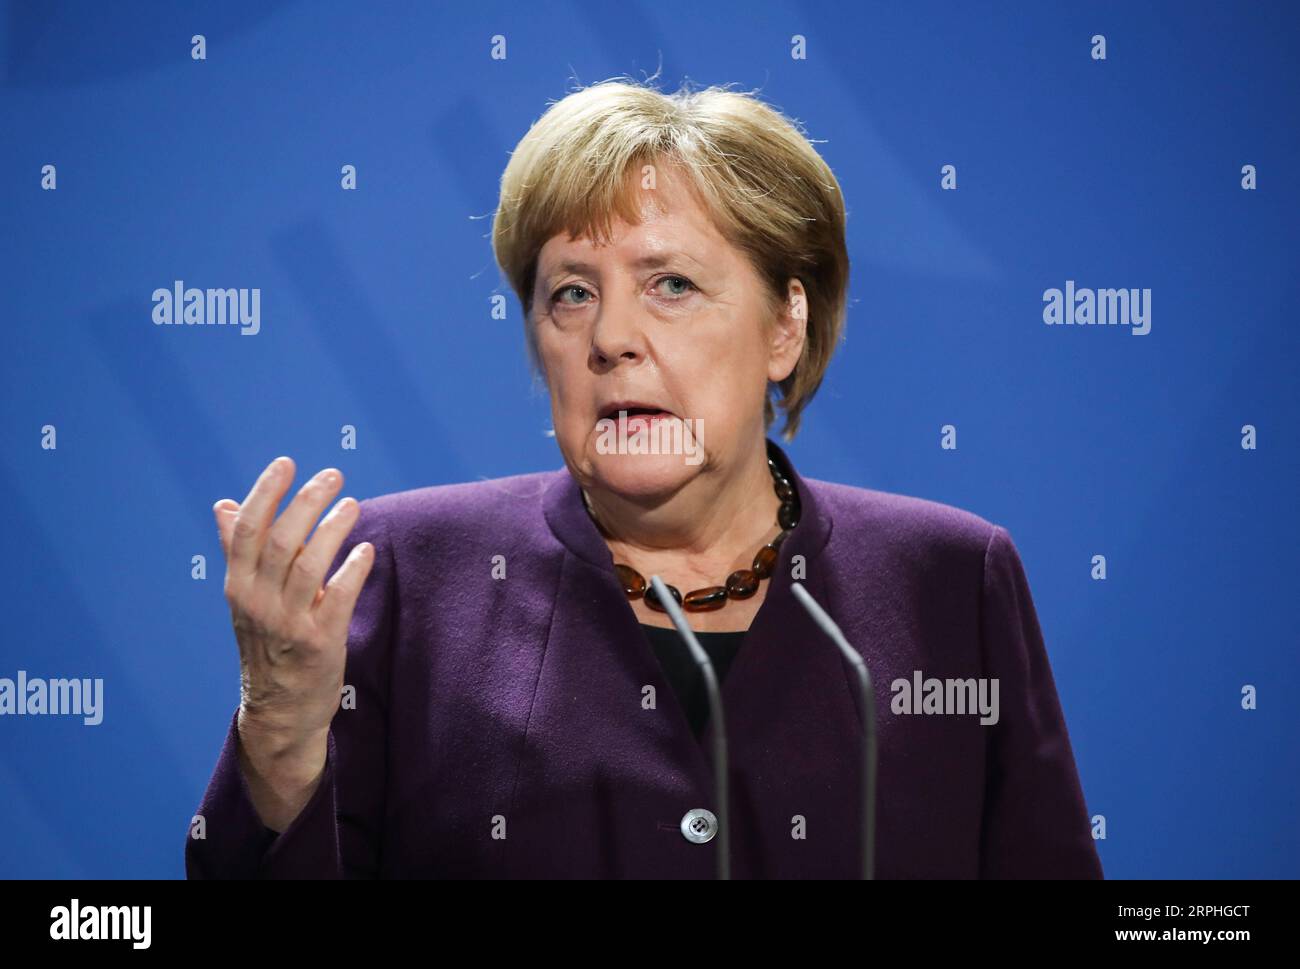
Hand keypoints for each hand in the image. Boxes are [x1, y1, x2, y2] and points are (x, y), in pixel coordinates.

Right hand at [214, 457, 373, 777]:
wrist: (279, 711)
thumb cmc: (267, 644)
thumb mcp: (245, 598)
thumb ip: (239, 550)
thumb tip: (226, 504)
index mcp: (238, 586)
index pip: (246, 530)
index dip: (266, 493)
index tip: (287, 463)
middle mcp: (258, 603)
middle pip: (281, 541)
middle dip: (306, 502)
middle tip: (333, 475)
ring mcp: (288, 624)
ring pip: (310, 566)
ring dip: (333, 530)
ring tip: (352, 505)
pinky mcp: (320, 643)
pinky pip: (339, 599)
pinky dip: (353, 571)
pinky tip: (365, 550)